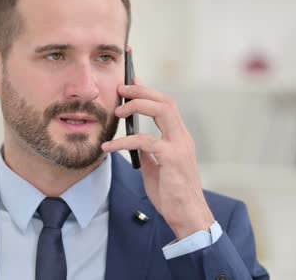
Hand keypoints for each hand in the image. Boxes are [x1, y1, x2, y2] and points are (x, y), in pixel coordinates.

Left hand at [101, 78, 213, 238]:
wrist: (187, 216)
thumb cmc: (171, 192)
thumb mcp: (156, 167)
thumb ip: (147, 150)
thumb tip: (133, 138)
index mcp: (179, 137)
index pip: (165, 104)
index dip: (147, 90)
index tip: (130, 79)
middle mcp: (182, 137)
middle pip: (165, 101)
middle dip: (142, 90)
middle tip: (120, 90)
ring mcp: (179, 146)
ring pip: (162, 111)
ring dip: (137, 106)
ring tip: (117, 112)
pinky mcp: (172, 159)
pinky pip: (145, 141)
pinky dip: (124, 141)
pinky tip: (108, 147)